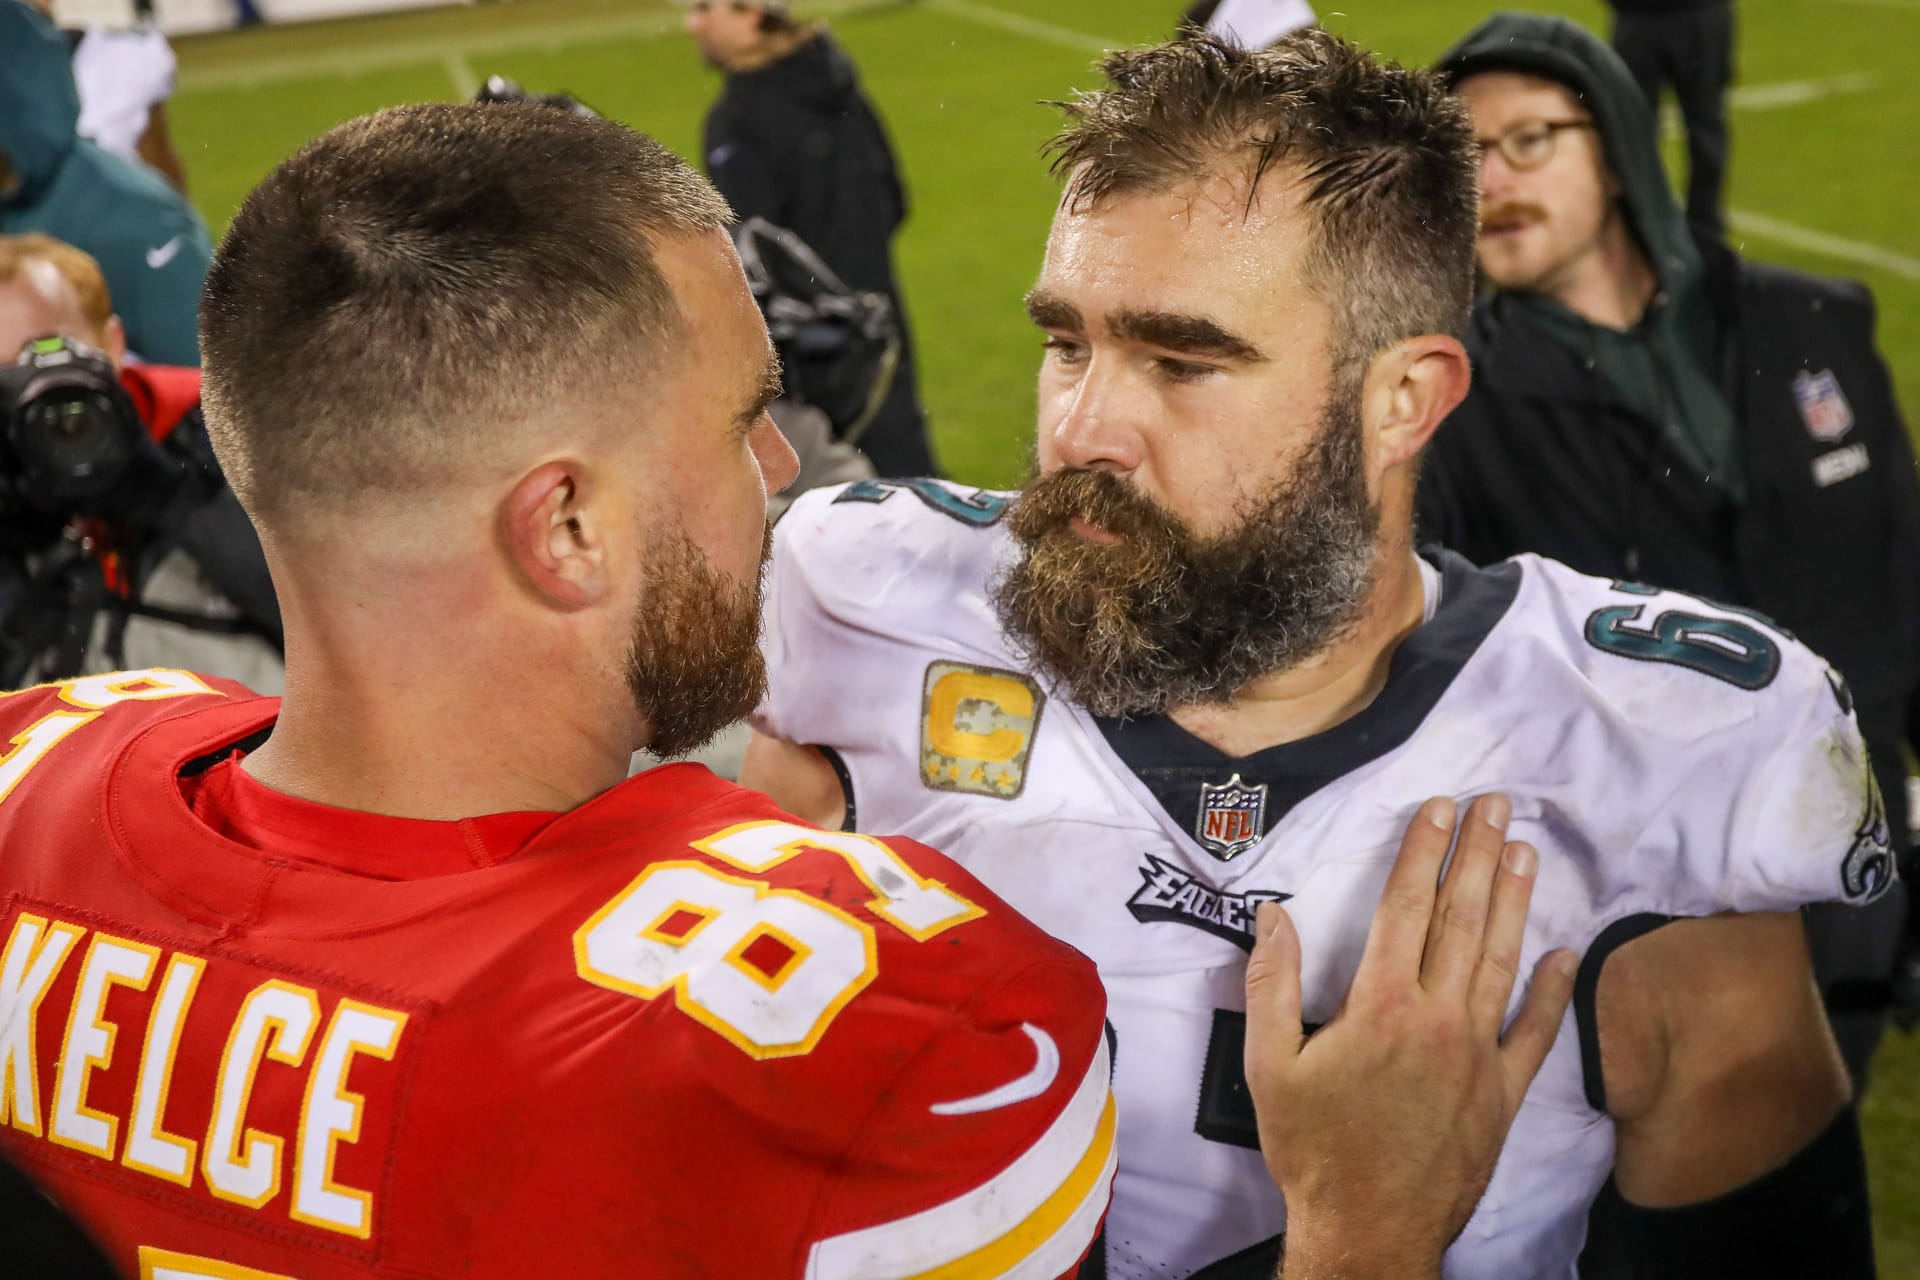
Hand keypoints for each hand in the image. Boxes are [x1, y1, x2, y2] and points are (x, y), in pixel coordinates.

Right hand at [1244, 794, 1577, 1277]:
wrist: (1370, 1230)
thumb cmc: (1313, 1150)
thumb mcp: (1269, 1067)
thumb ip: (1272, 986)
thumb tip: (1275, 918)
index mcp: (1380, 1007)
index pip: (1405, 909)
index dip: (1422, 852)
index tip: (1439, 808)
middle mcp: (1437, 1020)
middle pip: (1461, 919)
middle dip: (1476, 855)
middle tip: (1494, 803)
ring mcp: (1478, 1056)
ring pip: (1500, 961)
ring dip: (1514, 901)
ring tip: (1523, 850)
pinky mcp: (1502, 1095)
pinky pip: (1535, 1034)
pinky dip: (1553, 992)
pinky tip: (1566, 953)